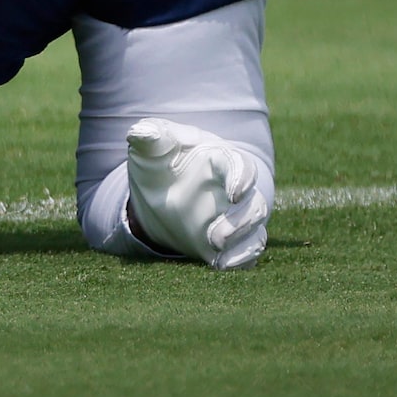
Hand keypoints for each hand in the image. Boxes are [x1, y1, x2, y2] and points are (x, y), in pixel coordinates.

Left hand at [125, 118, 270, 268]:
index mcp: (221, 160)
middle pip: (256, 206)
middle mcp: (235, 191)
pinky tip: (220, 265)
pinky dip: (239, 260)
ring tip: (215, 249)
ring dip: (241, 243)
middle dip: (242, 222)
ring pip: (256, 232)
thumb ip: (150, 136)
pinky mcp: (231, 241)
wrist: (160, 191)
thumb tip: (140, 131)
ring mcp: (235, 218)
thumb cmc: (162, 160)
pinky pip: (247, 252)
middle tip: (215, 237)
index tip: (235, 192)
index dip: (242, 178)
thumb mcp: (152, 147)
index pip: (242, 166)